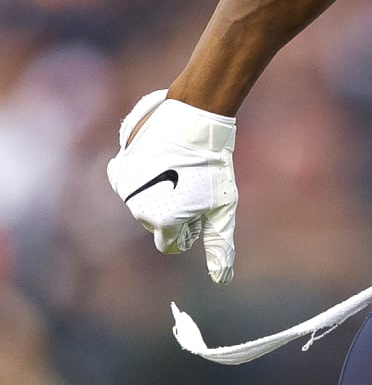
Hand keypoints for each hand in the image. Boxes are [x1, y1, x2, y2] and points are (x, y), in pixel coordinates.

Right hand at [107, 90, 238, 282]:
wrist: (193, 122)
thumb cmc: (213, 167)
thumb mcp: (223, 207)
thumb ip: (220, 245)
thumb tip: (222, 279)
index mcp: (163, 222)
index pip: (172, 244)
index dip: (189, 231)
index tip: (200, 209)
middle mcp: (138, 210)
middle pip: (158, 224)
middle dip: (175, 212)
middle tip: (193, 185)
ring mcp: (125, 189)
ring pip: (144, 204)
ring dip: (160, 194)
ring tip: (179, 171)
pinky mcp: (118, 169)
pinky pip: (131, 184)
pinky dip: (144, 177)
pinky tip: (161, 161)